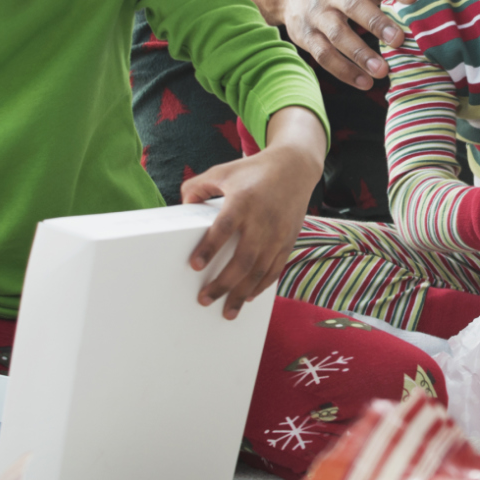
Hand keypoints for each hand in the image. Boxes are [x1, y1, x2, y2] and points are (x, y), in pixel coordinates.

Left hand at [182, 107, 325, 318]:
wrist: (295, 168)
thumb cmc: (255, 170)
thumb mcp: (223, 171)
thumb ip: (199, 187)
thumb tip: (184, 206)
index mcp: (244, 201)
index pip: (224, 227)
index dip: (210, 247)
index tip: (195, 265)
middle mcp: (263, 220)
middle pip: (243, 259)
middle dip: (224, 283)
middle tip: (204, 299)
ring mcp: (277, 233)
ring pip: (259, 271)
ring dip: (242, 293)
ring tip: (227, 311)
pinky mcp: (288, 241)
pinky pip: (274, 269)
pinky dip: (261, 286)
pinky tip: (248, 297)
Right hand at [274, 0, 416, 89]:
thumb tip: (421, 4)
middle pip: (353, 5)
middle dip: (376, 23)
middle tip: (398, 40)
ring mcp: (315, 13)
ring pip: (337, 34)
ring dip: (360, 54)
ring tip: (382, 71)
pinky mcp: (305, 35)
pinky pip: (324, 56)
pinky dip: (344, 71)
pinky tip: (364, 82)